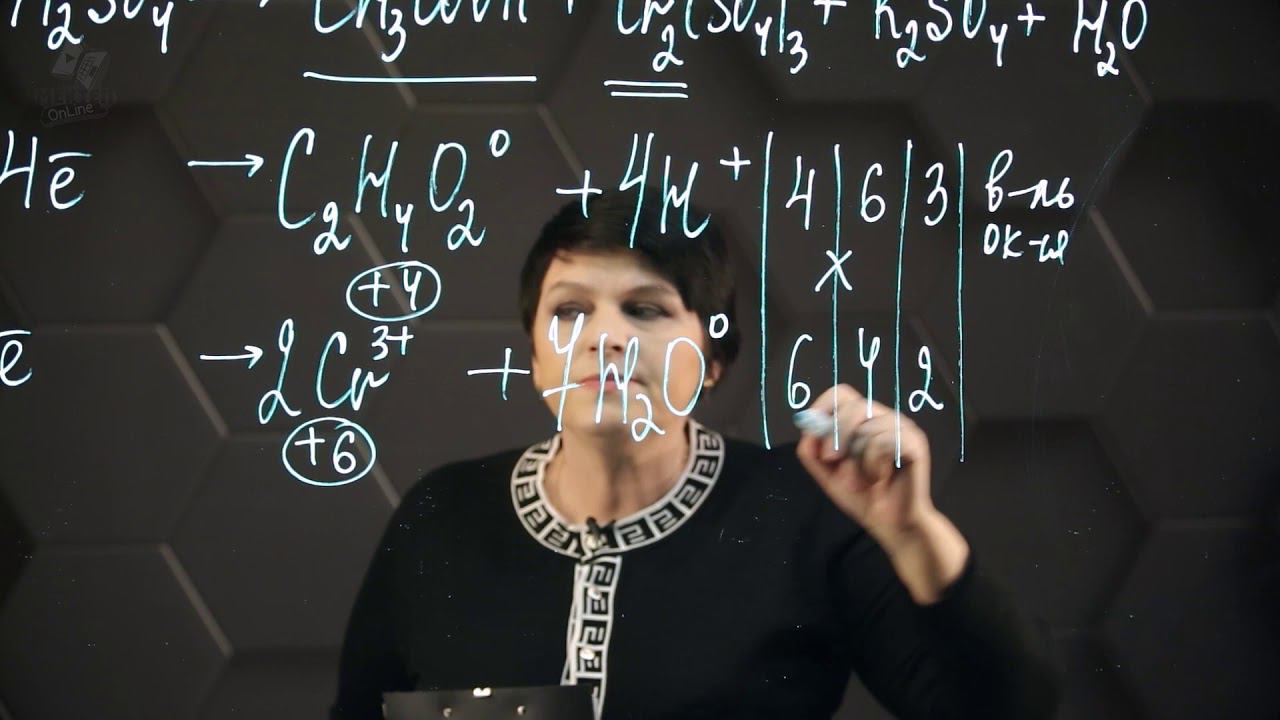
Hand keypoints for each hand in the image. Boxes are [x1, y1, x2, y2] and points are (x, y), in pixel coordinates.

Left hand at [795, 383, 936, 550]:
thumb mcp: (826, 474)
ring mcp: (903, 427)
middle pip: (854, 406)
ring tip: (863, 480)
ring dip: (857, 461)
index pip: (842, 394)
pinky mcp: (915, 442)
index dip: (824, 406)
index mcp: (863, 420)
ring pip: (868, 428)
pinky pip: (883, 442)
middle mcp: (884, 417)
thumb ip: (811, 452)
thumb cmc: (861, 496)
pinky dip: (874, 465)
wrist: (891, 524)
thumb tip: (807, 429)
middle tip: (830, 460)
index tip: (813, 431)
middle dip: (836, 434)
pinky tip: (881, 478)